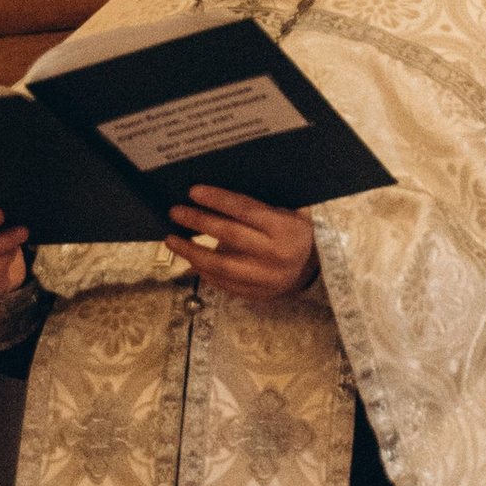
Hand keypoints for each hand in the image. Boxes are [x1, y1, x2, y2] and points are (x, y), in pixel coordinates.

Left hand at [165, 187, 318, 302]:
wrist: (314, 269)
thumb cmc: (296, 232)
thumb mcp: (291, 212)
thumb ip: (263, 203)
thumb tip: (219, 191)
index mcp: (285, 229)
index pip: (245, 210)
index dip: (217, 199)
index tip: (193, 192)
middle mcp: (276, 254)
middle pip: (228, 235)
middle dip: (198, 221)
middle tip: (175, 212)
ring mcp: (265, 278)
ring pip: (220, 265)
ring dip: (191, 251)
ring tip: (171, 240)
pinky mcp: (256, 294)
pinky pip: (223, 283)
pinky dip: (202, 271)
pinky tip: (189, 259)